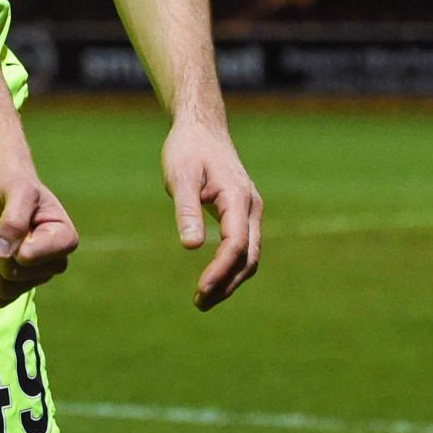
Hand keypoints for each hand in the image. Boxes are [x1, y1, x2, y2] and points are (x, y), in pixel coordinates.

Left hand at [0, 169, 80, 306]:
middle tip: (1, 230)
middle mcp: (54, 260)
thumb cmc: (11, 183)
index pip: (30, 258)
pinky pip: (0, 299)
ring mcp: (36, 273)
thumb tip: (3, 253)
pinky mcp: (18, 280)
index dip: (12, 243)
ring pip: (8, 290)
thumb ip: (13, 221)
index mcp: (64, 238)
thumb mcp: (16, 192)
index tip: (13, 220)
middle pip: (17, 275)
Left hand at [164, 116, 261, 309]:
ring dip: (230, 280)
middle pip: (249, 257)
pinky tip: (212, 279)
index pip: (236, 244)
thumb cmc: (188, 149)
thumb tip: (191, 246)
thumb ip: (186, 209)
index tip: (200, 289)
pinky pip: (243, 247)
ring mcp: (250, 212)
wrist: (202, 129)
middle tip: (199, 303)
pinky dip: (230, 267)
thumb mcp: (181, 175)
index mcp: (238, 198)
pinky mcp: (243, 215)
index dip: (220, 270)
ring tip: (202, 299)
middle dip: (227, 283)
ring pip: (249, 256)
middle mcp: (252, 209)